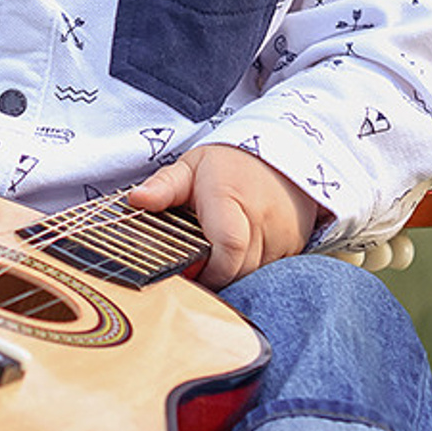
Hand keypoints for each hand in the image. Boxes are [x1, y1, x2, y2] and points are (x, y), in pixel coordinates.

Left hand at [126, 143, 320, 288]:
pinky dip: (249, 270)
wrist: (279, 154)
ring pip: (253, 274)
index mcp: (230, 196)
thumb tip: (136, 200)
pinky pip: (269, 271)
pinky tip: (236, 256)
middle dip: (213, 276)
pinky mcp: (295, 246)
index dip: (207, 270)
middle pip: (237, 268)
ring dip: (230, 274)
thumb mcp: (190, 167)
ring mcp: (284, 234)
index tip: (187, 272)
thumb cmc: (225, 166)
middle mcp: (262, 218)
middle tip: (195, 267)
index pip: (228, 245)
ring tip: (214, 257)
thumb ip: (163, 186)